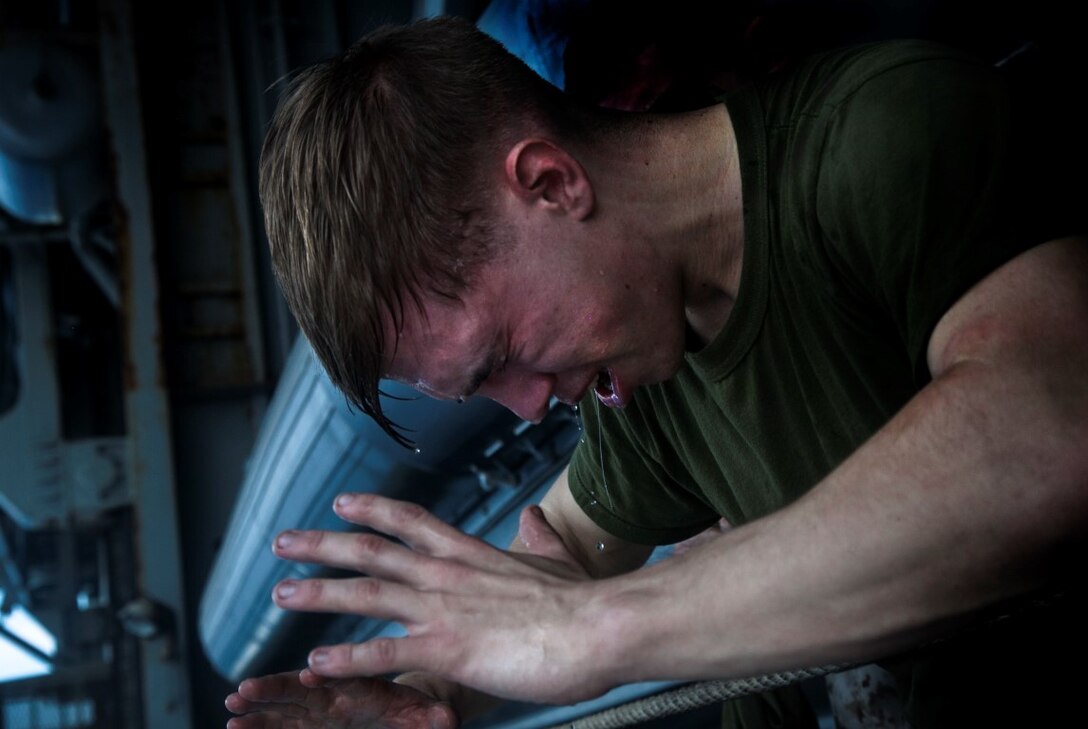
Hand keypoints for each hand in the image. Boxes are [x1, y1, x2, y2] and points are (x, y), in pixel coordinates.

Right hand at [225, 668, 457, 728]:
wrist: (414, 707)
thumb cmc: (420, 708)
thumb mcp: (430, 715)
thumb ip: (434, 719)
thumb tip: (447, 720)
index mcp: (365, 686)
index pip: (345, 677)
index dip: (327, 675)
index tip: (307, 673)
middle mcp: (338, 694)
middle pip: (304, 690)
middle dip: (275, 690)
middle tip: (244, 690)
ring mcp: (322, 709)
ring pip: (286, 705)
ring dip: (259, 706)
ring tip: (230, 706)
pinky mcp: (313, 724)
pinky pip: (283, 725)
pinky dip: (260, 724)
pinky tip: (232, 727)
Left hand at [269, 494, 616, 703]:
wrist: (599, 626)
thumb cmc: (583, 599)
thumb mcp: (557, 557)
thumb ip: (538, 535)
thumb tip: (534, 514)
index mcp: (469, 553)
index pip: (410, 521)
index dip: (372, 509)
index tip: (341, 500)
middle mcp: (446, 574)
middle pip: (371, 551)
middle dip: (322, 544)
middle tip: (283, 541)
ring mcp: (443, 609)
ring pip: (366, 595)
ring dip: (320, 593)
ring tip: (281, 593)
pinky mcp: (448, 650)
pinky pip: (385, 654)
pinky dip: (347, 660)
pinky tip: (314, 664)